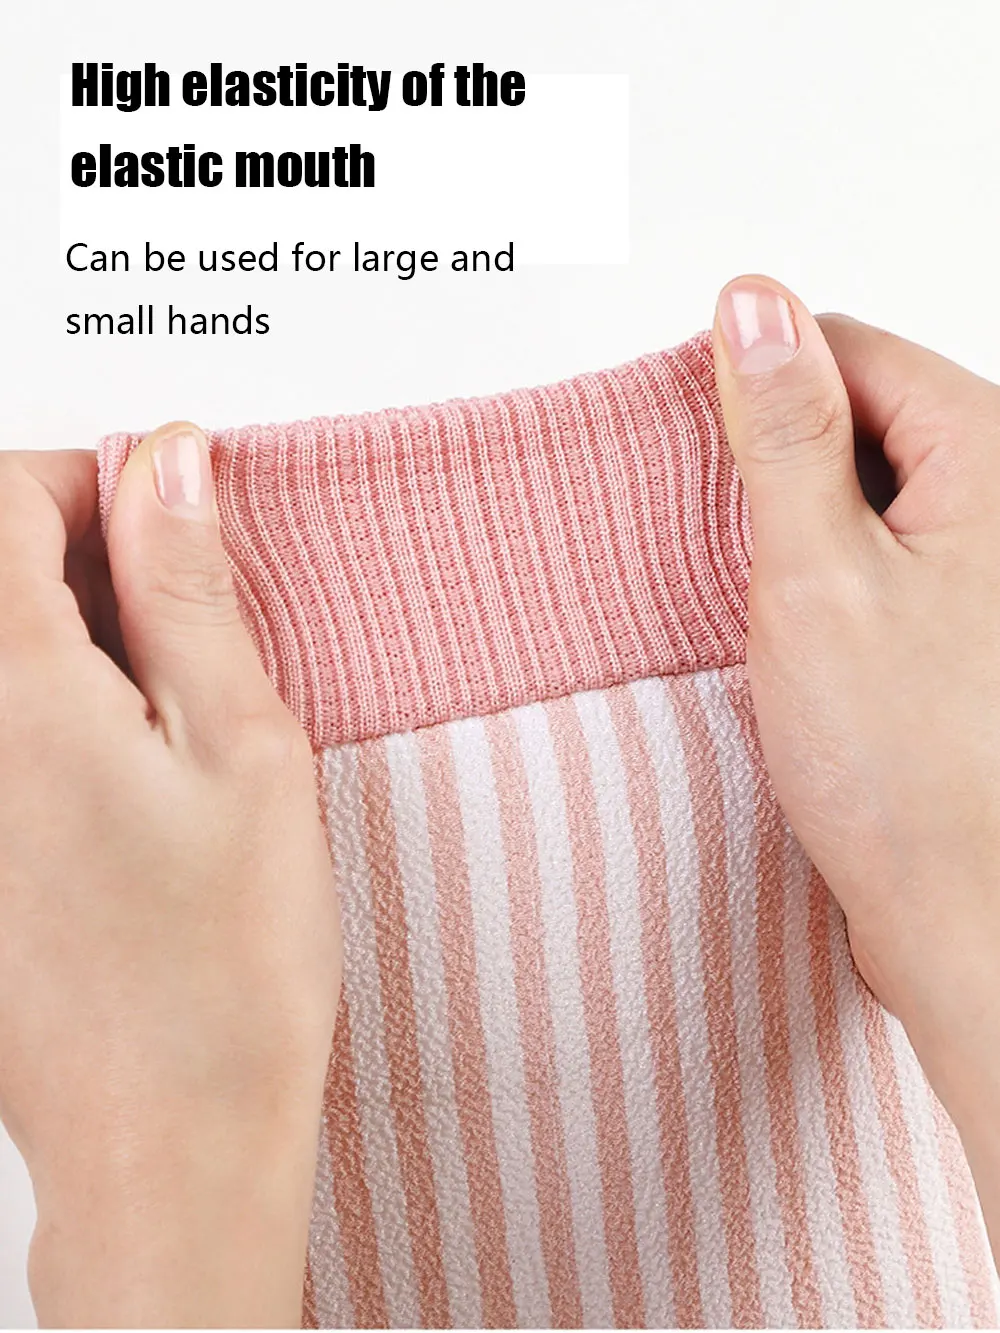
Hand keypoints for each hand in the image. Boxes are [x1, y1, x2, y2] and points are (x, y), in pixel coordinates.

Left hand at [0, 426, 340, 1326]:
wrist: (168, 1147)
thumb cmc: (221, 977)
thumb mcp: (243, 748)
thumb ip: (190, 589)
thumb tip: (170, 462)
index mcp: (12, 696)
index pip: (5, 496)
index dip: (97, 479)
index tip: (177, 518)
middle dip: (95, 557)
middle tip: (198, 628)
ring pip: (6, 651)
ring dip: (87, 636)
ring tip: (182, 715)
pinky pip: (8, 729)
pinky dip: (70, 707)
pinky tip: (145, 775)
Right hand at [713, 278, 999, 1260]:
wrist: (961, 912)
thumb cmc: (905, 769)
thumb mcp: (815, 576)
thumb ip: (785, 430)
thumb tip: (751, 304)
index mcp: (991, 459)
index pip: (851, 349)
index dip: (763, 392)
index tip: (711, 461)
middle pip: (865, 413)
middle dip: (787, 469)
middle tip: (752, 560)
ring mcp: (986, 561)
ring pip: (867, 486)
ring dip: (804, 529)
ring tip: (783, 612)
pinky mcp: (964, 614)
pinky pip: (882, 549)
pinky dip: (830, 575)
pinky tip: (809, 639)